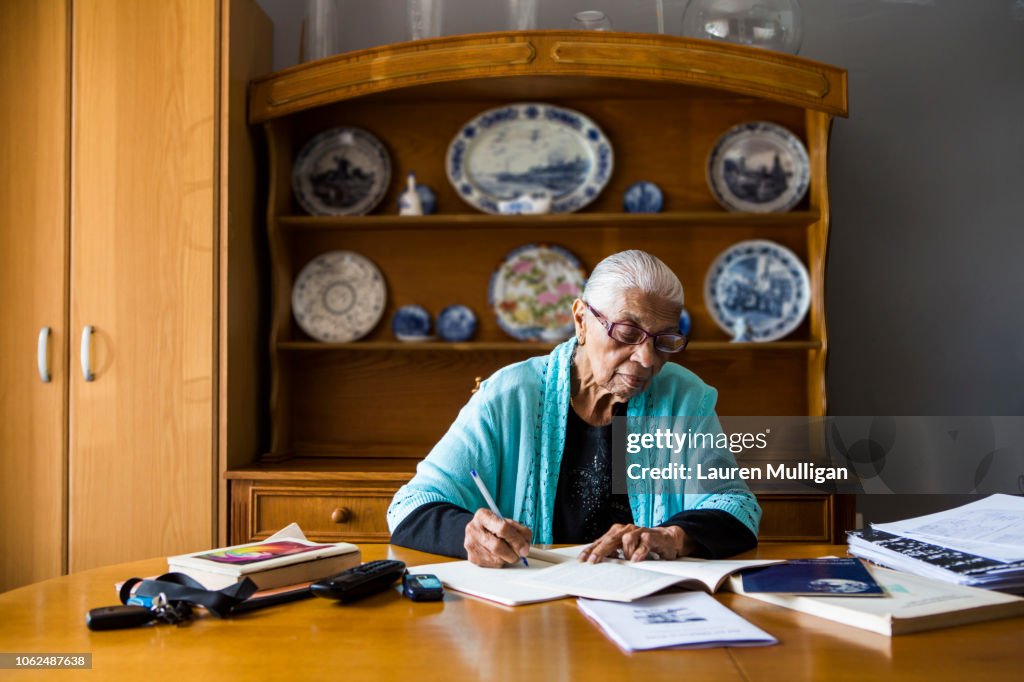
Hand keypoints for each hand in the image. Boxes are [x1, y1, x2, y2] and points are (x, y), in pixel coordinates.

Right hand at [463, 508, 532, 567]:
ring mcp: (471, 544)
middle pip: (497, 546)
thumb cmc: (495, 526)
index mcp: (483, 515)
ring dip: (509, 558)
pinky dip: (502, 562)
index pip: (502, 528)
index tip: (525, 546)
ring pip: (496, 558)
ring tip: (510, 552)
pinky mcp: (472, 557)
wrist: (478, 532)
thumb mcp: (507, 521)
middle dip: (513, 552)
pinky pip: (492, 565)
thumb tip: (525, 547)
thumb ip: (519, 531)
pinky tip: (501, 555)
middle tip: (521, 553)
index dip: (516, 539)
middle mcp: (473, 529)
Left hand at [578, 524, 693, 562]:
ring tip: (627, 561)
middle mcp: (626, 530)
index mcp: (617, 532)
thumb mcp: (626, 551)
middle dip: (600, 551)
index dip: (591, 549)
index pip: (601, 541)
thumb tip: (601, 563)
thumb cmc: (643, 545)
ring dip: (625, 552)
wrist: (666, 538)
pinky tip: (635, 560)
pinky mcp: (651, 536)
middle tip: (593, 561)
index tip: (582, 559)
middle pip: (610, 539)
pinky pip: (644, 543)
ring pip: (627, 539)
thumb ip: (615, 555)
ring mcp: (639, 531)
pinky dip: (639, 552)